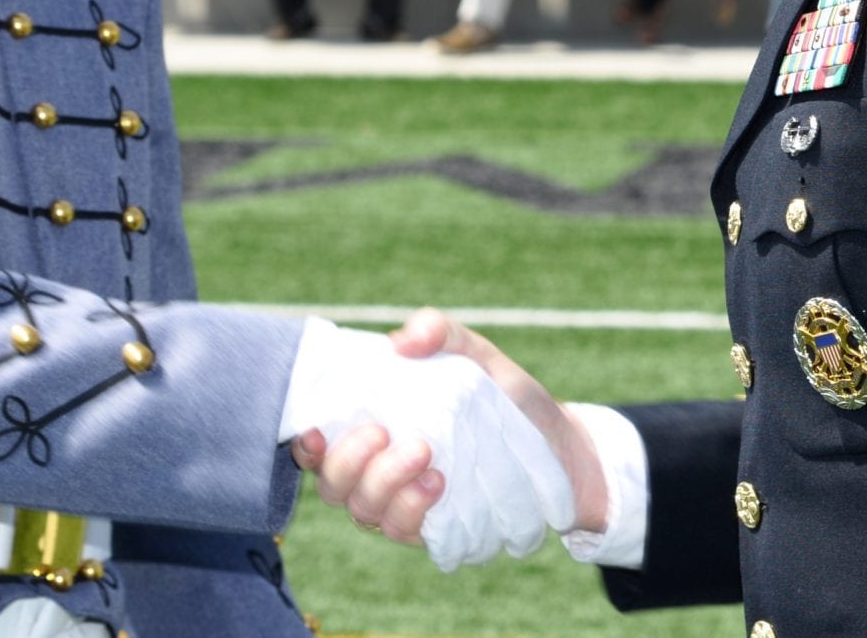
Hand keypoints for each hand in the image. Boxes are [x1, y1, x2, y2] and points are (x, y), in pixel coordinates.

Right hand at [286, 320, 575, 569]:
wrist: (559, 444)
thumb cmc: (505, 396)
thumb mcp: (475, 353)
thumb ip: (439, 333)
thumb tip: (400, 342)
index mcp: (375, 428)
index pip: (318, 447)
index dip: (307, 445)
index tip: (317, 431)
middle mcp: (379, 472)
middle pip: (332, 485)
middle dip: (349, 463)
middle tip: (385, 434)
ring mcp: (403, 505)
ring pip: (363, 512)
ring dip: (385, 485)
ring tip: (427, 456)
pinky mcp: (433, 531)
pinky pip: (402, 533)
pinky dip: (412, 510)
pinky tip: (439, 484)